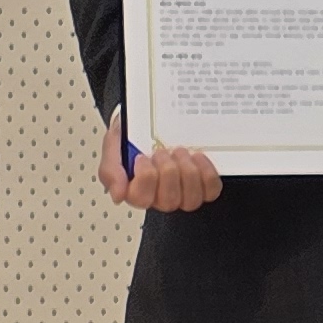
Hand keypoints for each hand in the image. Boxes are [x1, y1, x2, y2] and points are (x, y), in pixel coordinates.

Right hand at [99, 108, 219, 212]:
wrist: (149, 121)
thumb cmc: (131, 138)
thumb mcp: (113, 148)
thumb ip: (110, 171)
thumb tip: (118, 195)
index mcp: (136, 192)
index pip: (142, 199)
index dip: (146, 177)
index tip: (141, 157)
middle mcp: (160, 197)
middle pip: (169, 201)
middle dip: (167, 171)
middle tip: (162, 152)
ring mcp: (183, 193)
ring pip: (191, 200)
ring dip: (187, 172)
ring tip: (179, 152)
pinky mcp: (202, 185)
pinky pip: (211, 190)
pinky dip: (207, 173)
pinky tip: (197, 157)